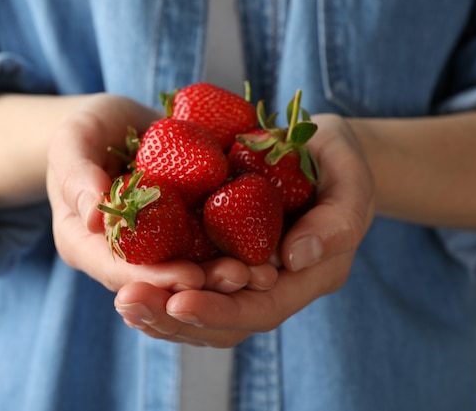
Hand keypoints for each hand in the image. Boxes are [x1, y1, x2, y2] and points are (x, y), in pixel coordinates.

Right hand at [46, 93, 277, 292]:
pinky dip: (238, 249)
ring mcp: (158, 247)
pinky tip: (269, 251)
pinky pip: (210, 245)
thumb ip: (76, 174)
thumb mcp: (74, 140)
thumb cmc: (89, 131)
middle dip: (202, 286)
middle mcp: (124, 255)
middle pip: (160, 282)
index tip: (191, 277)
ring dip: (227, 276)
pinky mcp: (186, 233)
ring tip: (263, 274)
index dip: (155, 278)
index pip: (119, 271)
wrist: (119, 125)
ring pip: (191, 270)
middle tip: (242, 279)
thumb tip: (94, 216)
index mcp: (86, 244)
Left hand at [115, 114, 374, 346]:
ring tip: (122, 300)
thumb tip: (294, 258)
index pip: (261, 309)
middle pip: (222, 322)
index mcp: (307, 278)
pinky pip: (189, 275)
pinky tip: (126, 271)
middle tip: (130, 303)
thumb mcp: (353, 182)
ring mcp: (244, 272)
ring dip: (158, 308)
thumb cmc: (341, 164)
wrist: (322, 153)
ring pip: (200, 305)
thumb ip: (338, 221)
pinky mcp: (221, 251)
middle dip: (174, 318)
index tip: (179, 303)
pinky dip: (159, 279)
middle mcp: (272, 285)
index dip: (220, 312)